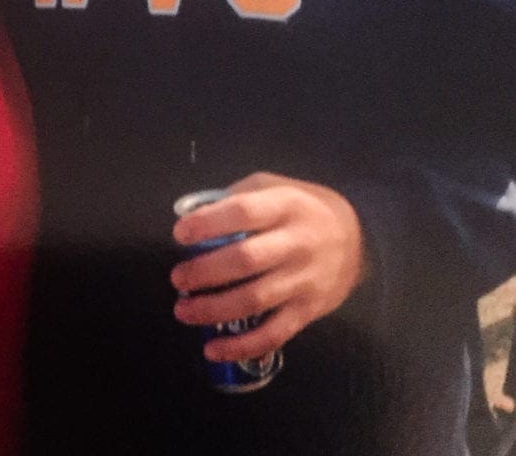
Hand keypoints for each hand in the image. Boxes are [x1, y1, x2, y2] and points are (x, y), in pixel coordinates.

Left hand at [171, 172, 365, 360]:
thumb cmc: (302, 208)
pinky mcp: (309, 310)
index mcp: (284, 206)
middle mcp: (296, 243)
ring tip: (184, 310)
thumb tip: (193, 217)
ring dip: (214, 310)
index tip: (180, 234)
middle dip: (205, 272)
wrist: (358, 238)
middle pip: (246, 260)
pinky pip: (274, 333)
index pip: (243, 212)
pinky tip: (213, 349)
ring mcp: (304, 280)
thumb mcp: (274, 187)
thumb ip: (238, 198)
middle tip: (178, 278)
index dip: (209, 223)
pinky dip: (242, 346)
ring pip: (255, 300)